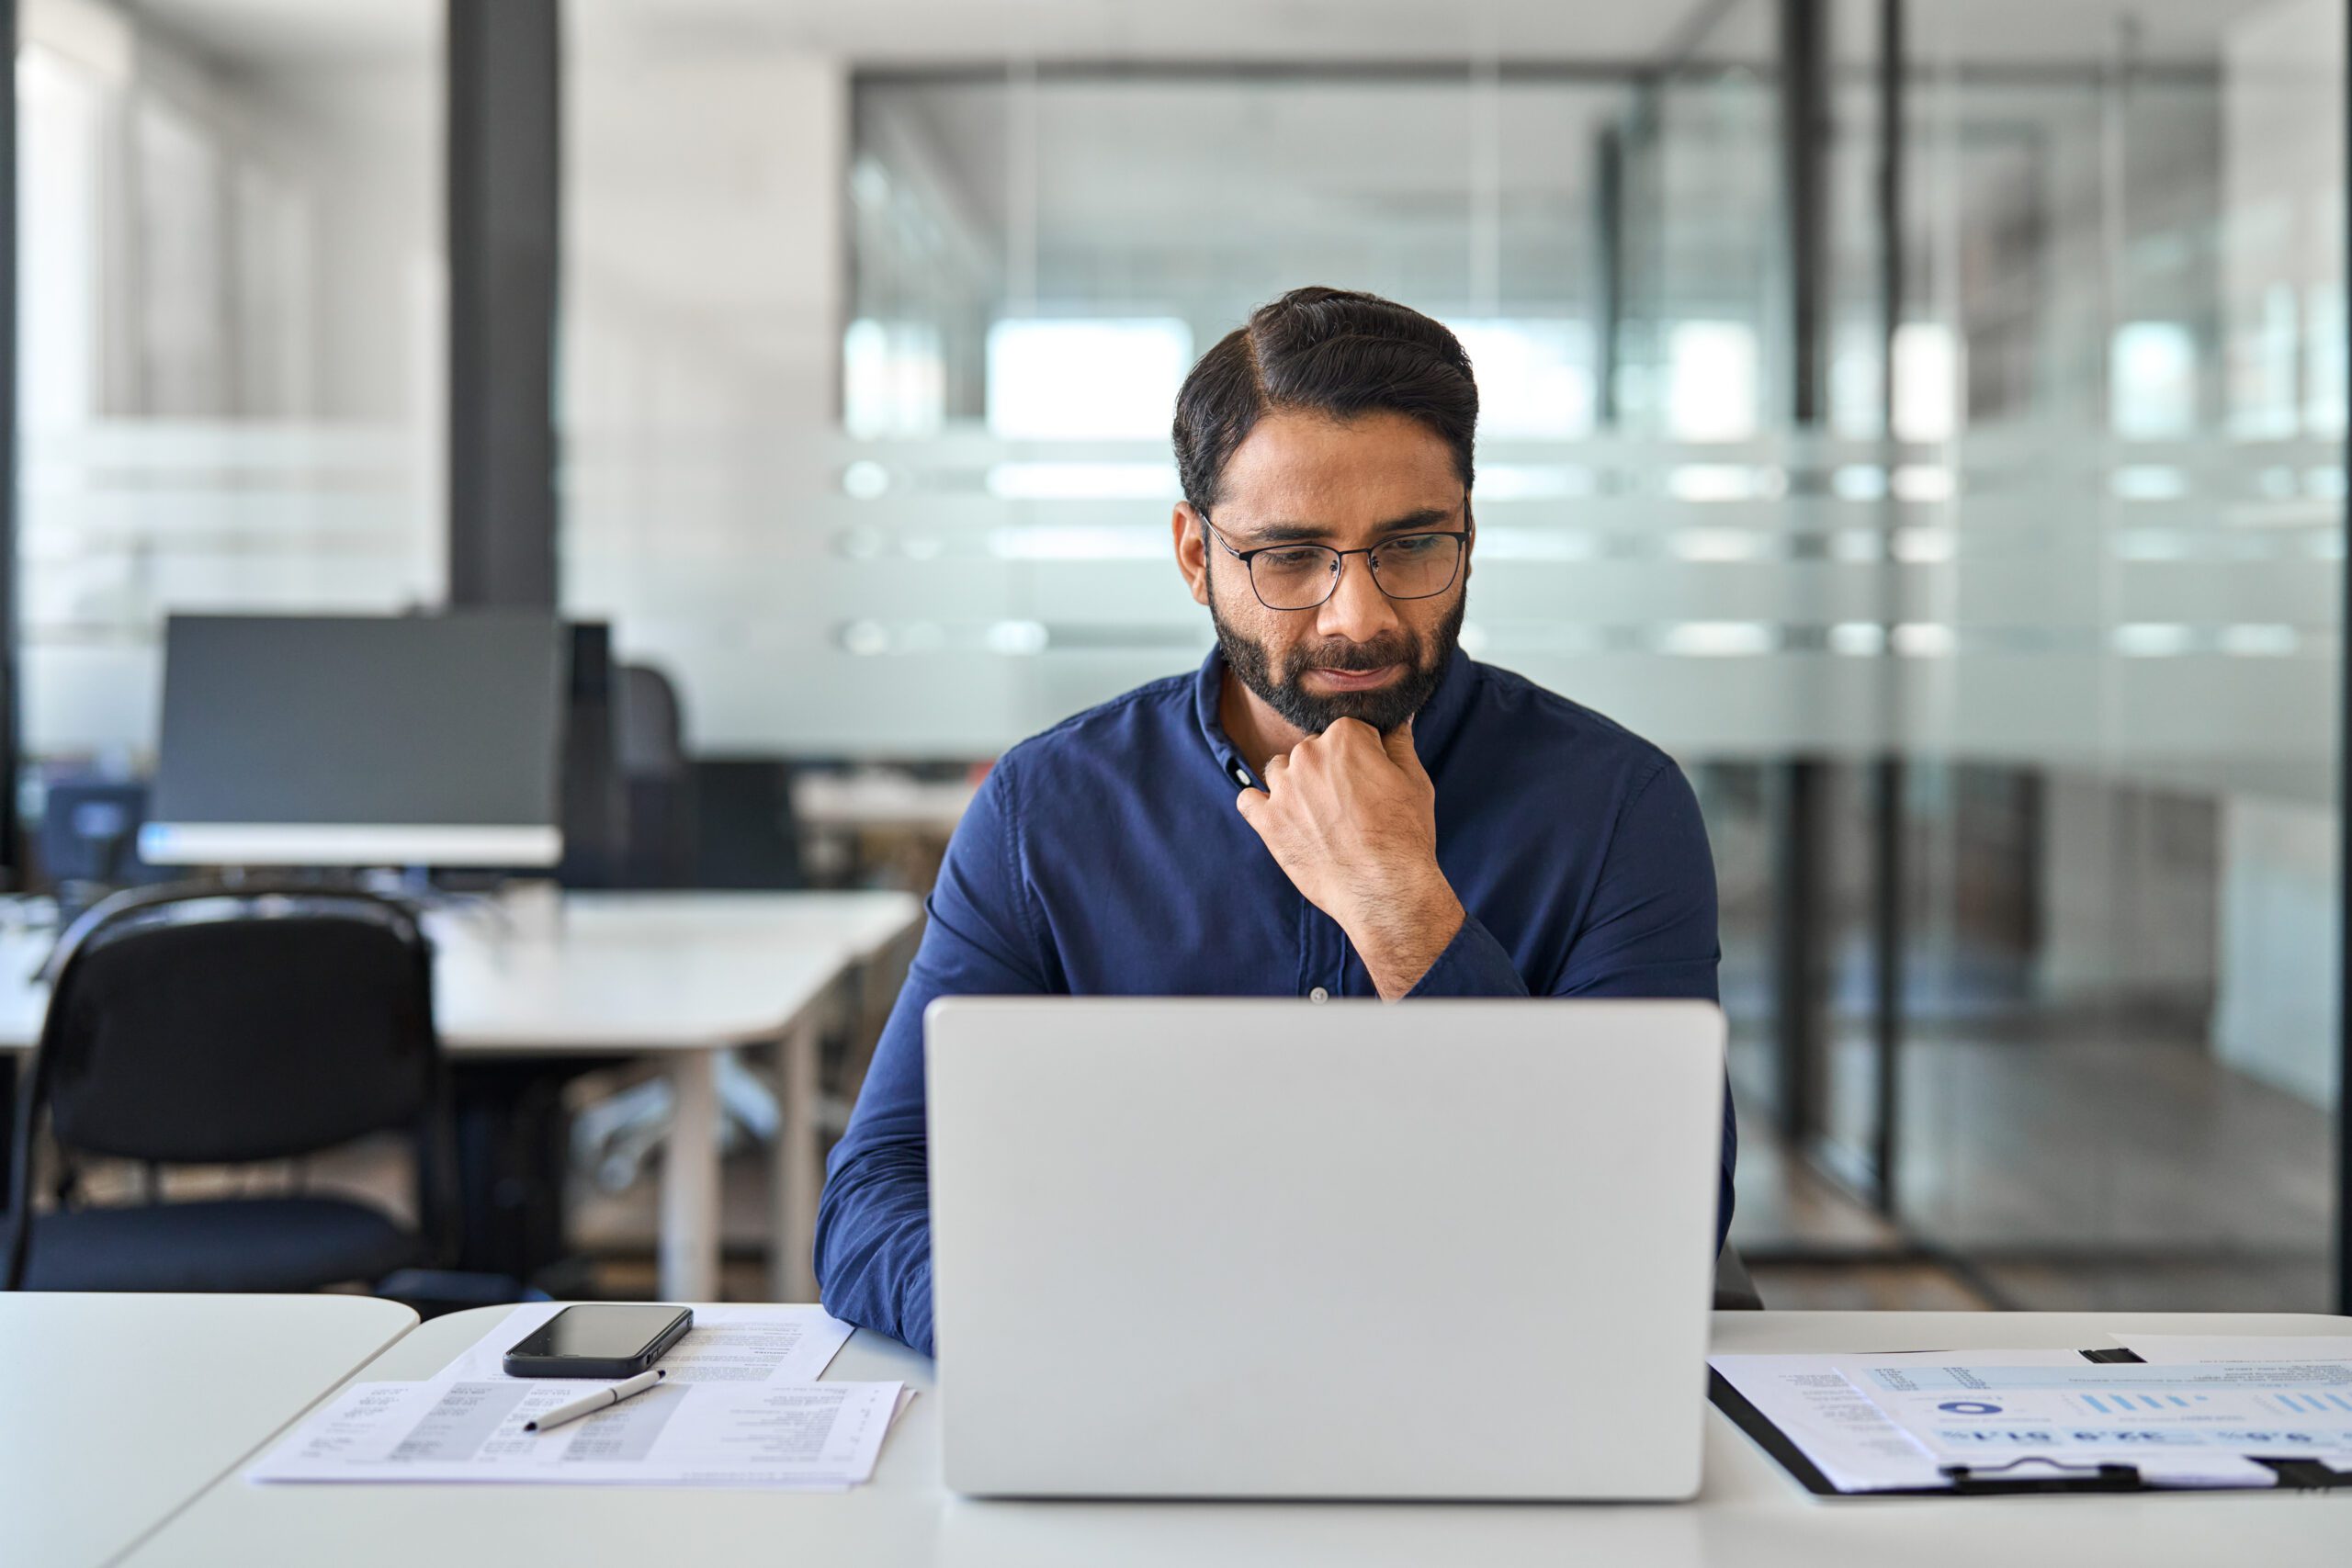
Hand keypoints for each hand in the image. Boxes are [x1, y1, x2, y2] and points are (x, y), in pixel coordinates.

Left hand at [1235, 717, 1464, 999]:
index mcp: (1345, 736)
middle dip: (1326, 770)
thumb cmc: (1405, 835)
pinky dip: (1261, 806)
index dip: (1362, 755)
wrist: (1385, 890)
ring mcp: (1283, 788)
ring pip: (1279, 771)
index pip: (1347, 731)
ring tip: (1319, 814)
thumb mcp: (1414, 779)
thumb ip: (1399, 742)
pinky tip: (1281, 818)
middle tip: (1349, 803)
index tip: (1369, 778)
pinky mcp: (1267, 822)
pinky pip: (1248, 800)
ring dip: (1294, 785)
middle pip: (1311, 750)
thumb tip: (1396, 719)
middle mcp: (1308, 754)